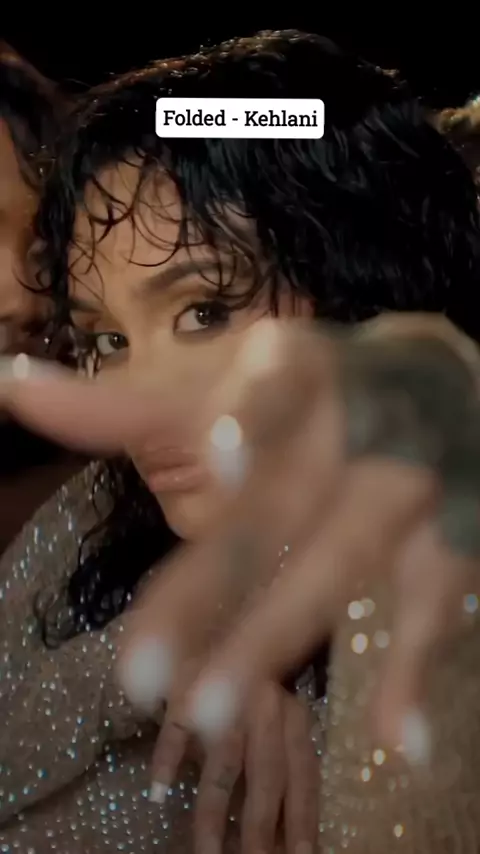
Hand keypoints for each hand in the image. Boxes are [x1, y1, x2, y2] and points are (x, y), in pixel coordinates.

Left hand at [2, 313, 479, 759]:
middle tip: (139, 671)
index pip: (277, 387)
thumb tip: (13, 387)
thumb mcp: (222, 377)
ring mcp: (404, 489)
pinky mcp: (445, 545)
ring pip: (342, 563)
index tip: (217, 451)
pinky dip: (410, 673)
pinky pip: (426, 611)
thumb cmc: (307, 384)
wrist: (432, 381)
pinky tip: (393, 742)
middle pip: (281, 506)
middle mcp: (357, 426)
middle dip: (216, 584)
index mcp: (301, 369)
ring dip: (279, 634)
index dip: (253, 414)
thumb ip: (124, 403)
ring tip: (209, 711)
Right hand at [151, 680, 317, 853]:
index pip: (303, 775)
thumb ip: (282, 751)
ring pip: (222, 765)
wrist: (213, 614)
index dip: (303, 819)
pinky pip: (176, 728)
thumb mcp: (276, 710)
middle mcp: (266, 705)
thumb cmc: (249, 672)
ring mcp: (226, 694)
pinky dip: (167, 759)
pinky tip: (159, 792)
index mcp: (294, 713)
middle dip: (261, 830)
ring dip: (212, 816)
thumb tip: (289, 821)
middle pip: (266, 778)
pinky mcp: (185, 680)